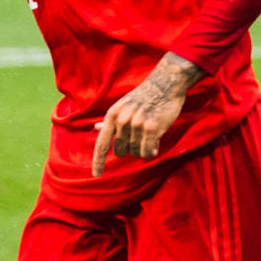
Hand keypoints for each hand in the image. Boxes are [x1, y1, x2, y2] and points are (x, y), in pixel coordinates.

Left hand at [92, 53, 202, 176]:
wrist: (164, 85)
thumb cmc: (142, 98)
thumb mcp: (122, 106)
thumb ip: (111, 120)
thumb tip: (96, 127)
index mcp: (112, 115)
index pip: (102, 143)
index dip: (98, 161)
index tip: (96, 174)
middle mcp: (122, 120)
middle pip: (121, 151)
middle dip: (129, 149)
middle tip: (140, 138)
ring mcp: (137, 124)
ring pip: (136, 152)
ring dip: (143, 149)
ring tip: (150, 135)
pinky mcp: (152, 128)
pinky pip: (147, 152)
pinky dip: (151, 151)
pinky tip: (156, 143)